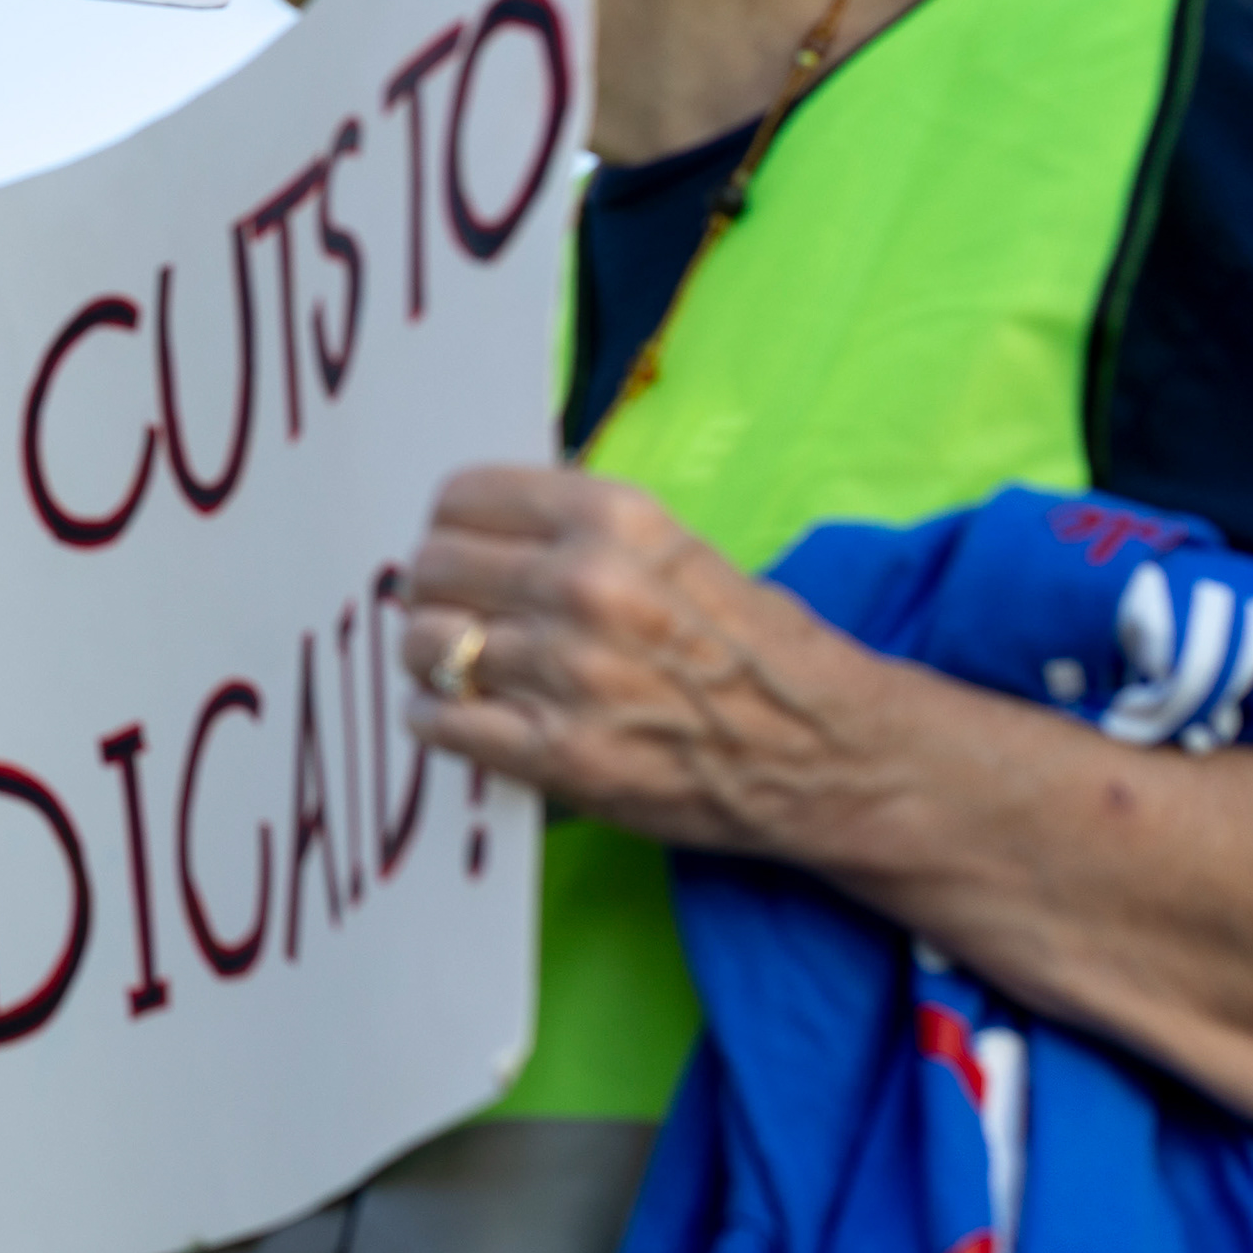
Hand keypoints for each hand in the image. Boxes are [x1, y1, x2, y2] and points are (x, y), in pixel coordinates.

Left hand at [397, 466, 911, 862]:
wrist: (830, 754)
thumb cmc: (755, 650)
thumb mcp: (677, 552)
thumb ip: (581, 534)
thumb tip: (475, 530)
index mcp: (616, 521)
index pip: (462, 498)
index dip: (450, 527)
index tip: (459, 549)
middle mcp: (585, 585)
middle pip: (430, 568)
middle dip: (432, 592)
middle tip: (453, 614)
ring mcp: (568, 672)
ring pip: (423, 644)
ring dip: (429, 658)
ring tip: (460, 668)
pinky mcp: (559, 753)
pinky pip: (439, 720)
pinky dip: (437, 719)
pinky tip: (465, 715)